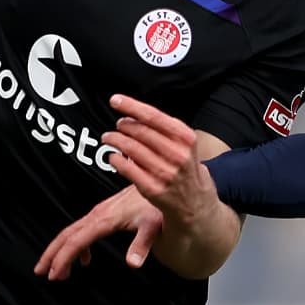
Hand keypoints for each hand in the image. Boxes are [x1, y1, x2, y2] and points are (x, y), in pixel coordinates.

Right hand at [35, 185, 163, 280]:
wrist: (162, 180)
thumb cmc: (159, 204)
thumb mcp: (154, 225)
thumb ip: (142, 244)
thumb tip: (133, 264)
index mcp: (104, 220)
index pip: (76, 241)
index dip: (62, 259)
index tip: (53, 275)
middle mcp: (98, 215)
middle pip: (67, 235)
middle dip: (52, 254)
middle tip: (40, 272)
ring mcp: (100, 212)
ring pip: (73, 232)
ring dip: (61, 251)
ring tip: (58, 272)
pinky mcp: (106, 212)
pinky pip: (84, 230)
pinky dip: (78, 246)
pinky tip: (85, 259)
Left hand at [103, 94, 222, 224]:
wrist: (195, 204)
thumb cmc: (186, 170)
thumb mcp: (186, 145)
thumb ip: (165, 129)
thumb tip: (134, 113)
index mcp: (186, 139)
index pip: (154, 116)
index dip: (131, 106)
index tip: (115, 100)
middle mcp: (177, 155)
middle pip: (140, 131)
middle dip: (122, 125)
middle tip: (116, 125)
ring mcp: (165, 173)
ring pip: (131, 148)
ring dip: (115, 140)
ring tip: (108, 137)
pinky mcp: (153, 189)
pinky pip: (127, 169)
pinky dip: (116, 159)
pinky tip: (113, 156)